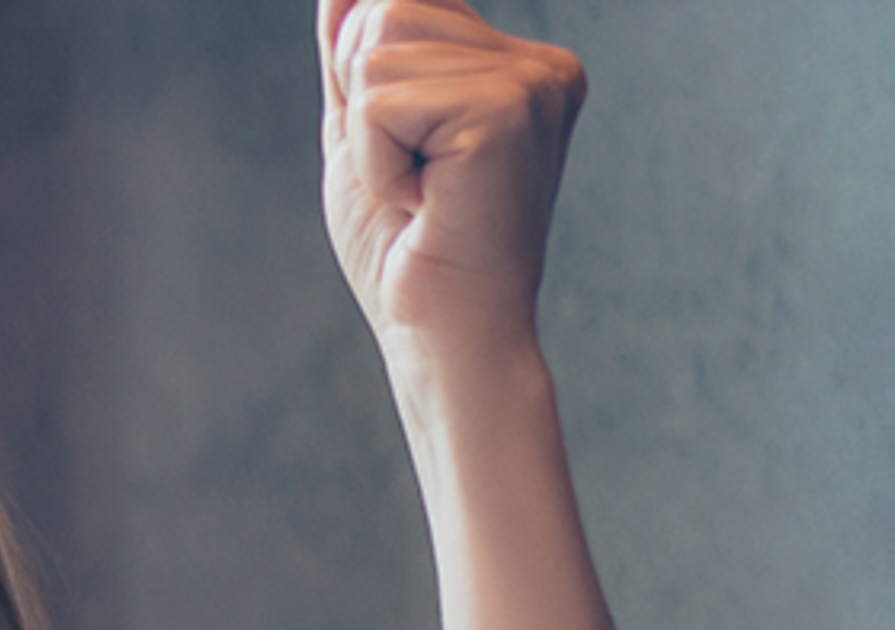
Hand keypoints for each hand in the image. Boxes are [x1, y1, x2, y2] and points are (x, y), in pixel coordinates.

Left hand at [319, 0, 586, 359]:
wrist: (441, 332)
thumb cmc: (404, 248)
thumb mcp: (364, 133)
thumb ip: (355, 56)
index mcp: (514, 66)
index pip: (405, 3)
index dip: (366, 77)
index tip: (405, 151)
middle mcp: (538, 65)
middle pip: (388, 9)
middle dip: (364, 102)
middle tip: (410, 177)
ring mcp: (533, 83)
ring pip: (377, 46)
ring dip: (368, 136)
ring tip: (419, 189)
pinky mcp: (507, 110)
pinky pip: (381, 100)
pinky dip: (375, 161)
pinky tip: (423, 201)